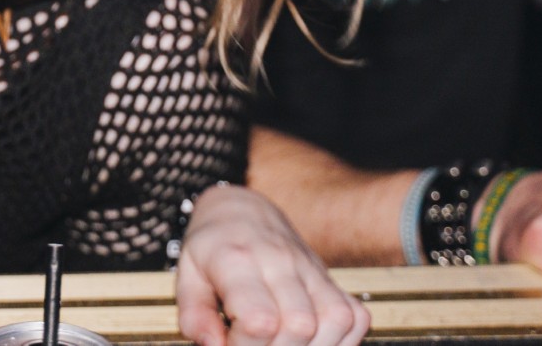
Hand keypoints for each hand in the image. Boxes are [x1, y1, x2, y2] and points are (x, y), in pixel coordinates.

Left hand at [175, 185, 369, 345]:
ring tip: (282, 345)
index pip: (259, 320)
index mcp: (238, 259)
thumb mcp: (187, 274)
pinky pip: (354, 316)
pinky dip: (341, 339)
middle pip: (300, 325)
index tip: (230, 343)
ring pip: (335, 320)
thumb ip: (194, 315)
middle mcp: (281, 262)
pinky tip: (312, 342)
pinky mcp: (330, 277)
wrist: (242, 209)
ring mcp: (310, 268)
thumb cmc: (213, 245)